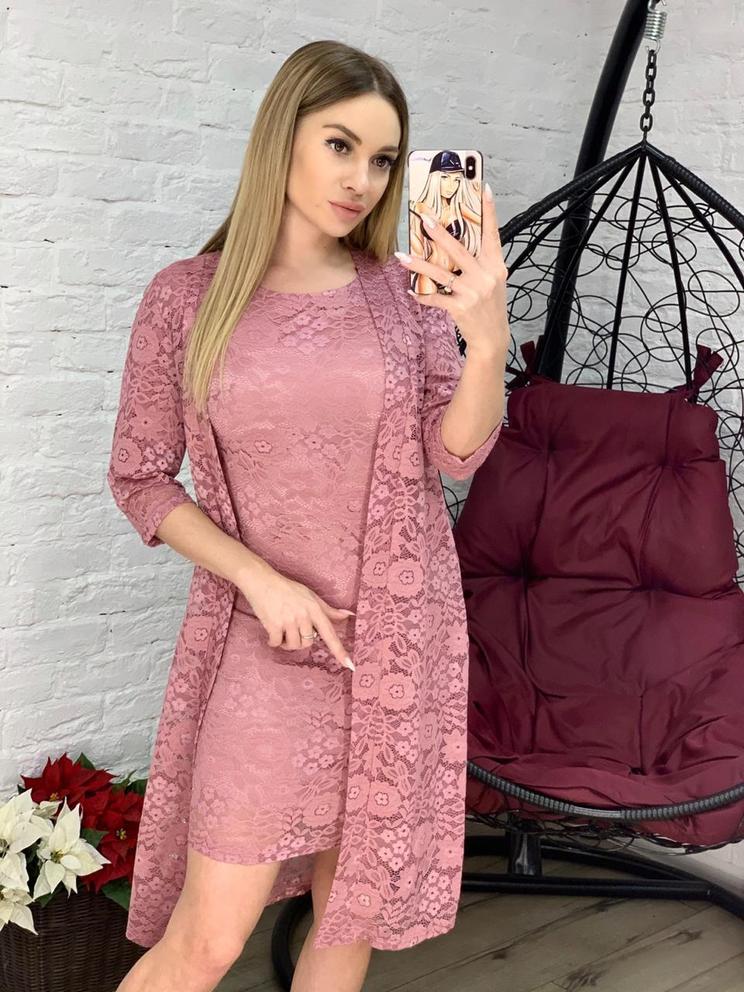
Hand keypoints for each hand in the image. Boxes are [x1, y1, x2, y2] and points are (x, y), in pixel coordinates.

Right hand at [238, 565, 355, 670]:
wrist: (262, 581)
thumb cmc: (288, 589)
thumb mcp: (311, 596)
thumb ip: (328, 609)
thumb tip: (348, 616)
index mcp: (315, 609)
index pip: (330, 633)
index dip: (340, 650)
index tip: (350, 666)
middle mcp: (304, 616)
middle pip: (308, 643)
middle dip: (300, 641)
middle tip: (293, 629)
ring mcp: (289, 620)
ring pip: (293, 645)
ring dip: (287, 643)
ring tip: (282, 631)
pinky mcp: (274, 625)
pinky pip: (277, 643)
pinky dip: (273, 642)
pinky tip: (271, 634)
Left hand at [396, 182, 509, 354]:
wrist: (492, 337)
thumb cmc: (490, 305)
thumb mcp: (494, 280)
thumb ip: (482, 261)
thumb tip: (460, 241)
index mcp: (496, 265)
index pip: (492, 233)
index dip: (489, 211)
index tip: (484, 188)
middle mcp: (485, 276)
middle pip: (459, 250)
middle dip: (439, 233)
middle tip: (423, 218)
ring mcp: (472, 292)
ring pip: (440, 273)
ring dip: (419, 264)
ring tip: (402, 256)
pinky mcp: (459, 308)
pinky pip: (435, 298)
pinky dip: (421, 295)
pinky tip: (410, 290)